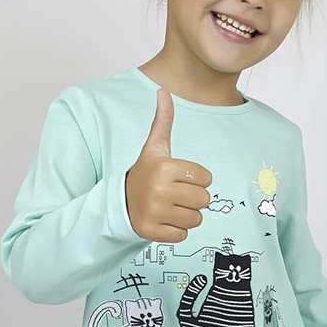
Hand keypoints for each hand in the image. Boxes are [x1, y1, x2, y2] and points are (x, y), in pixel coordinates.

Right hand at [125, 88, 212, 243]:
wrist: (120, 200)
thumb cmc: (146, 172)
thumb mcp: (155, 147)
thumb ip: (163, 121)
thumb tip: (163, 91)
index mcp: (165, 167)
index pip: (206, 177)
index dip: (197, 178)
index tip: (180, 178)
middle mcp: (159, 190)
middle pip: (204, 200)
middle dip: (194, 199)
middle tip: (176, 194)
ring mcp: (155, 213)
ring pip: (196, 220)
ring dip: (187, 215)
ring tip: (171, 207)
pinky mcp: (152, 232)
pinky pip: (183, 235)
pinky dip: (176, 231)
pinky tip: (164, 220)